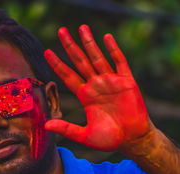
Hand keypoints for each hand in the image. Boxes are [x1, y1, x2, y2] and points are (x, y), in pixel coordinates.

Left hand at [44, 25, 150, 150]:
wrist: (133, 140)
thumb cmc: (109, 139)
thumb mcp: (85, 136)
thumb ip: (67, 129)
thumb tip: (46, 125)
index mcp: (85, 95)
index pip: (68, 75)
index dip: (57, 64)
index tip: (47, 51)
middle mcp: (96, 85)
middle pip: (80, 61)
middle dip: (70, 46)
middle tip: (61, 30)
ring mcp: (111, 81)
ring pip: (97, 57)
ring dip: (89, 43)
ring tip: (81, 27)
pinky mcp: (126, 81)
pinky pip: (119, 62)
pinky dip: (113, 50)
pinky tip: (106, 38)